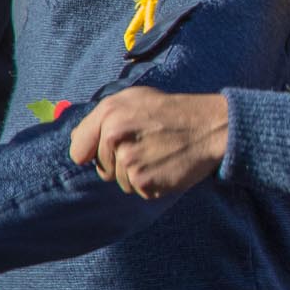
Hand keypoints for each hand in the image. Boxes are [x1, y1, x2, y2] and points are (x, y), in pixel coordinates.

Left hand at [69, 89, 227, 198]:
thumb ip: (100, 116)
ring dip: (138, 175)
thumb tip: (77, 143)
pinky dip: (153, 184)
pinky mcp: (145, 182)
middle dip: (120, 163)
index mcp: (108, 115)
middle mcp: (114, 139)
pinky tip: (167, 166)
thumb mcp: (134, 98)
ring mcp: (129, 162)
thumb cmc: (172, 111)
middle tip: (147, 147)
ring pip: (120, 182)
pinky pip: (139, 191)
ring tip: (160, 155)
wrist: (212, 126)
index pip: (78, 151)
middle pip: (102, 169)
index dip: (93, 152)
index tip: (113, 148)